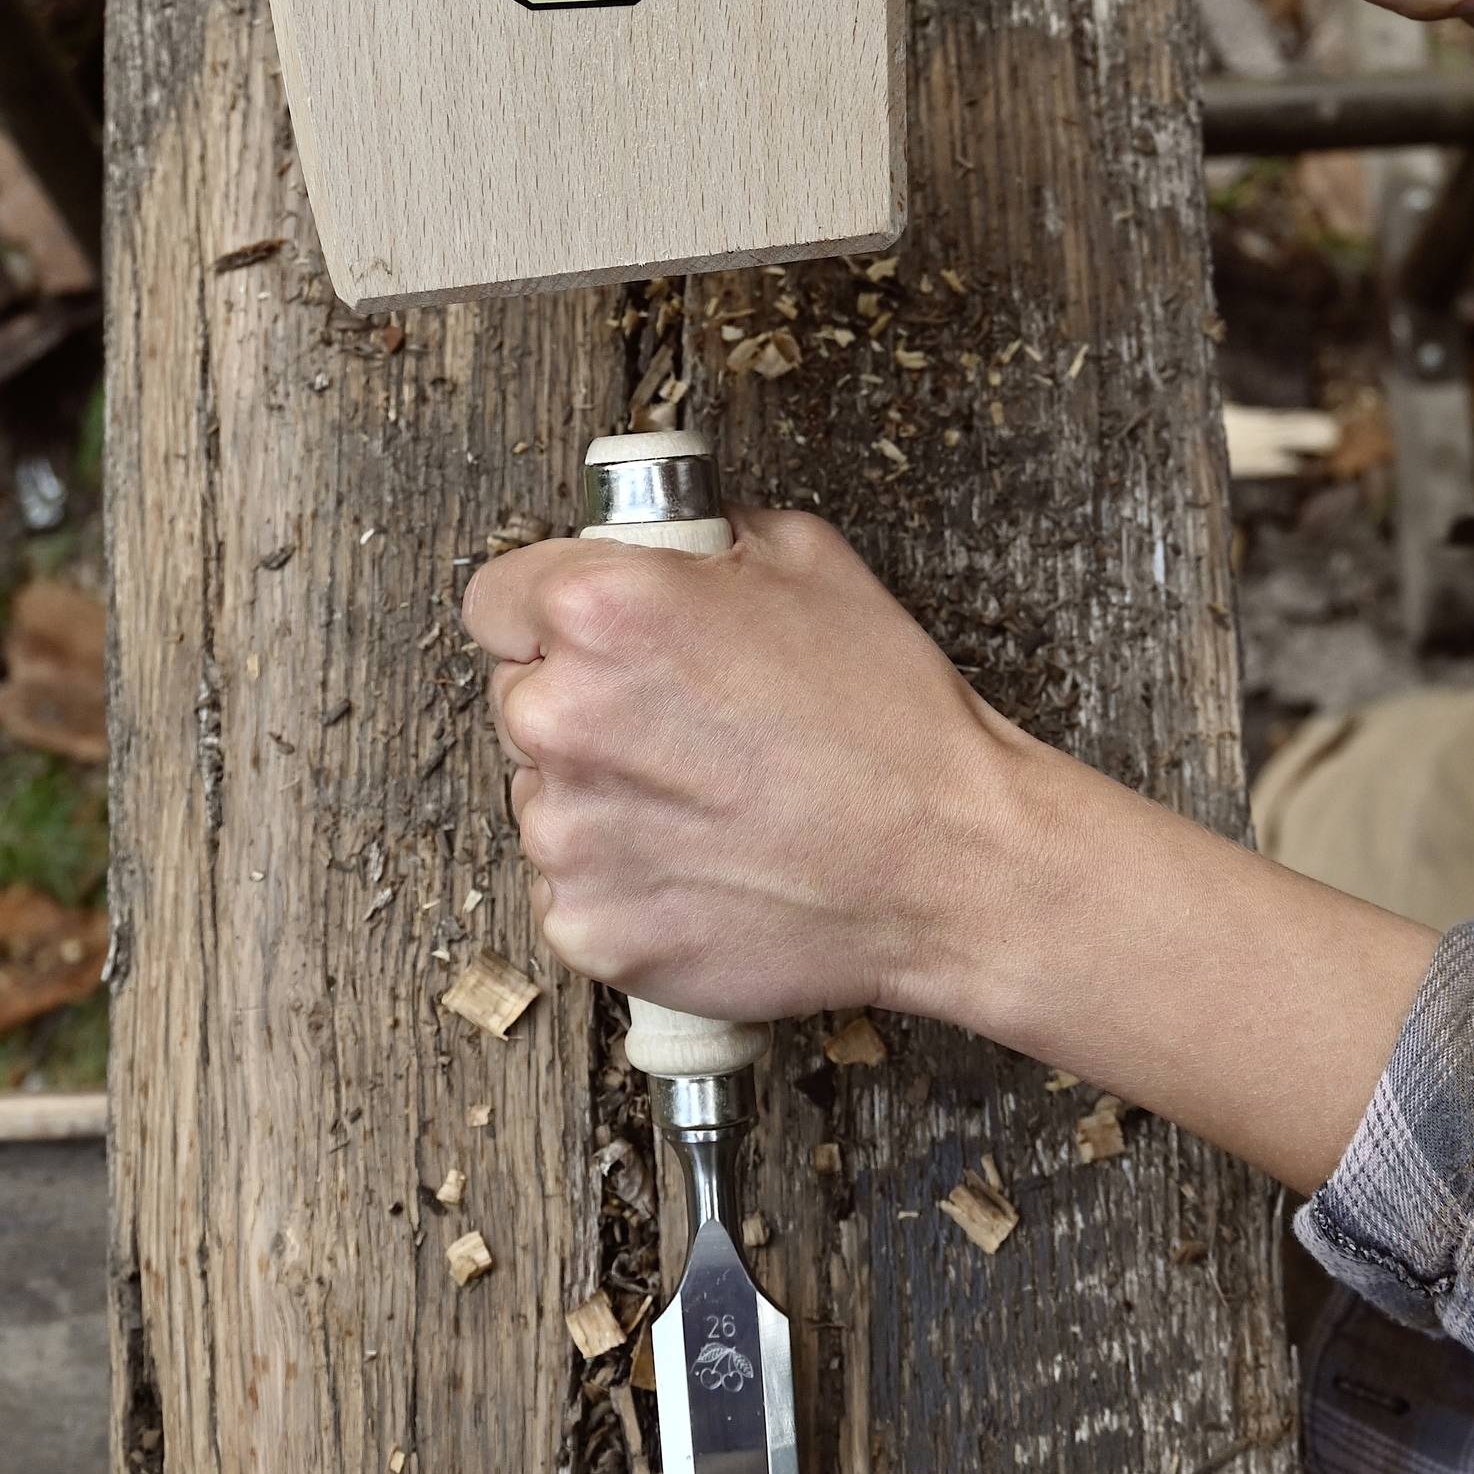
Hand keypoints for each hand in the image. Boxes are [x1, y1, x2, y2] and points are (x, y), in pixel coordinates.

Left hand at [462, 507, 1437, 1192]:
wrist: (982, 875)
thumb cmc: (925, 726)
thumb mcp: (832, 576)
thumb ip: (734, 553)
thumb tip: (694, 543)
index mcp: (621, 606)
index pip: (492, 589)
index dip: (546, 613)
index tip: (585, 636)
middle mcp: (579, 712)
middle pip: (520, 699)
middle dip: (592, 713)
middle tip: (692, 738)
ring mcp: (587, 829)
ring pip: (548, 805)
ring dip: (613, 807)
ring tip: (732, 813)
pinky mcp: (607, 931)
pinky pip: (581, 898)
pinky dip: (635, 893)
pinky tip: (730, 875)